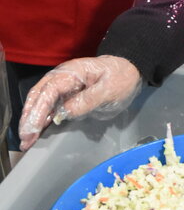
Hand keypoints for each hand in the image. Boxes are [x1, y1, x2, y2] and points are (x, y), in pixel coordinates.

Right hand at [18, 55, 141, 150]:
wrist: (131, 70)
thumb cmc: (121, 77)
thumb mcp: (109, 90)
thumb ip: (87, 101)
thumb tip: (63, 113)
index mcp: (73, 72)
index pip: (50, 90)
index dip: (39, 110)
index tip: (33, 128)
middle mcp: (63, 76)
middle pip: (39, 95)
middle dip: (29, 117)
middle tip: (25, 139)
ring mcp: (64, 84)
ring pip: (41, 100)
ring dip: (32, 119)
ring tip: (27, 139)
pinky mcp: (67, 93)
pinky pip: (50, 105)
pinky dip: (41, 118)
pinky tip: (36, 130)